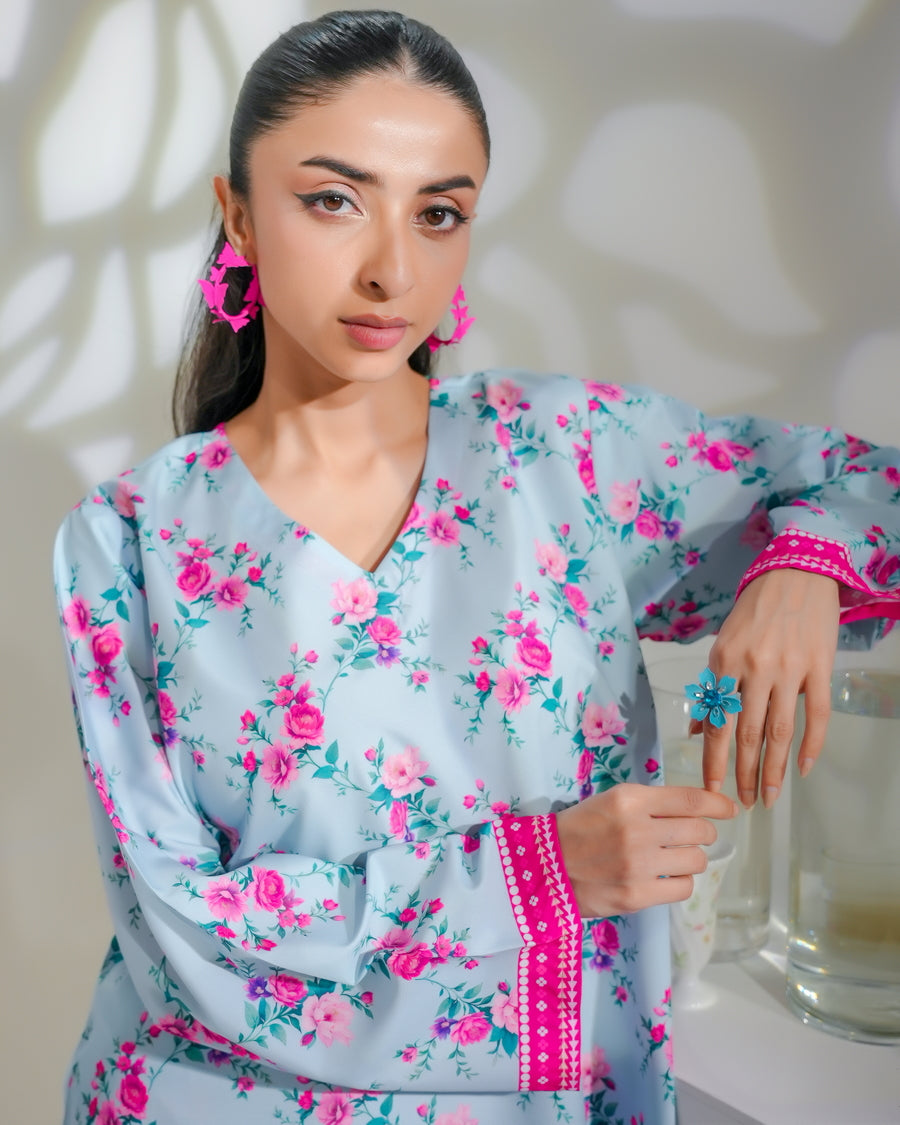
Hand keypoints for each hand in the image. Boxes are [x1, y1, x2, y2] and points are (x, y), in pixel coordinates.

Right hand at [555, 783, 738, 917]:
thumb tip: (695, 810)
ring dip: (690, 858)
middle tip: (689, 837)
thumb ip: (650, 804)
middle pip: (700, 830)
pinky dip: (679, 881)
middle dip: (702, 833)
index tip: (730, 809)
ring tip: (671, 859)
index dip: (718, 804)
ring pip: (696, 860)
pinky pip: (683, 887)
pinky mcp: (637, 894)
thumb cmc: (579, 829)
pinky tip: (664, 877)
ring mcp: (639, 864)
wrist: (544, 866)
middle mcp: (638, 829)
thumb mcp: (611, 801)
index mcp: (630, 799)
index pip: (691, 800)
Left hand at [699, 568, 839, 808]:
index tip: (711, 789)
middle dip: (742, 773)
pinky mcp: (819, 667)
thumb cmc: (754, 613)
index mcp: (725, 662)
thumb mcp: (723, 644)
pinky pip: (817, 715)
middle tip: (742, 802)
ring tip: (768, 796)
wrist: (795, 575)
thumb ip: (713, 688)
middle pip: (747, 733)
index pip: (716, 722)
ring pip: (780, 731)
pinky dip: (811, 745)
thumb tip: (700, 730)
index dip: (713, 761)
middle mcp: (755, 668)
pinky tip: (804, 768)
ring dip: (773, 769)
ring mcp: (790, 669)